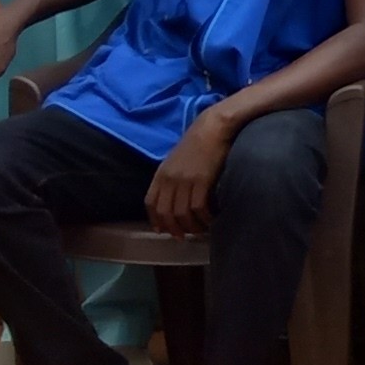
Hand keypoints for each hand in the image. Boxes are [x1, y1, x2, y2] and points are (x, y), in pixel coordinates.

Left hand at [147, 109, 232, 233]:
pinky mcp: (201, 181)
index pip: (151, 203)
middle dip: (174, 228)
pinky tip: (212, 220)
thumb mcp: (177, 160)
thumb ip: (172, 178)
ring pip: (182, 214)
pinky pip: (198, 208)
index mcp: (161, 174)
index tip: (164, 231)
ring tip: (201, 230)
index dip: (156, 220)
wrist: (213, 127)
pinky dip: (204, 218)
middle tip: (184, 237)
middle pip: (166, 213)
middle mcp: (170, 179)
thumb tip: (174, 199)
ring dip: (191, 226)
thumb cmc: (199, 142)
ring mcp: (185, 180)